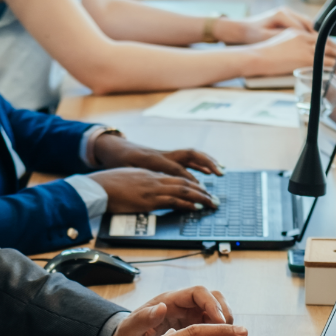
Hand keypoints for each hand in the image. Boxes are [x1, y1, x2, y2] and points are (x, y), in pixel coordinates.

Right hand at [89, 169, 218, 214]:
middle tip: (213, 199)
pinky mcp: (148, 201)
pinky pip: (172, 201)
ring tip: (211, 203)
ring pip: (182, 190)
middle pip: (183, 182)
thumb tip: (143, 194)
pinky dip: (186, 203)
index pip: (175, 178)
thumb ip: (138, 185)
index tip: (200, 190)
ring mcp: (151, 189)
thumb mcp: (126, 180)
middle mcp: (153, 179)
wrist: (97, 187)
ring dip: (199, 197)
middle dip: (201, 191)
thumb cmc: (106, 185)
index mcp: (148, 174)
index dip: (190, 184)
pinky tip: (195, 207)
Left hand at [92, 133, 223, 180]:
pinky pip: (186, 158)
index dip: (188, 178)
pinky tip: (209, 171)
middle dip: (206, 163)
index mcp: (152, 159)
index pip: (175, 168)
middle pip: (189, 155)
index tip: (200, 188)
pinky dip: (199, 163)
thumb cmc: (118, 162)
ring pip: (190, 154)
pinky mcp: (167, 156)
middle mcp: (162, 154)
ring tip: (221, 170)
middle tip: (219, 173)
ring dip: (207, 161)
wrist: (114, 148)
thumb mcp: (124, 171)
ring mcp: (166, 154)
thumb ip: (138, 178)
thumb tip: (151, 188)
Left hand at [110, 288, 233, 335]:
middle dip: (225, 322)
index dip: (212, 305)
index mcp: (170, 300)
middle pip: (217, 303)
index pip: (199, 293)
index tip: (219, 323)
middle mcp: (185, 307)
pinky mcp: (197, 334)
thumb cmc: (128, 334)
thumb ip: (144, 319)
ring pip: (220, 320)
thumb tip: (160, 308)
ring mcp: (193, 319)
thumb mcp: (131, 328)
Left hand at [217, 8, 314, 44]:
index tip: (319, 48)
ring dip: (314, 35)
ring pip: (306, 24)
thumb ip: (282, 38)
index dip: (311, 38)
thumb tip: (298, 42)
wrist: (242, 29)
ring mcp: (287, 13)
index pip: (302, 27)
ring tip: (323, 47)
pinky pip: (301, 25)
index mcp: (282, 14)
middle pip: (307, 23)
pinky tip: (312, 44)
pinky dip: (307, 34)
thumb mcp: (266, 37)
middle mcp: (286, 11)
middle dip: (317, 36)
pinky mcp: (286, 18)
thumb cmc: (252, 34)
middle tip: (327, 47)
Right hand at [239, 27, 335, 78]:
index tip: (334, 48)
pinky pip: (324, 61)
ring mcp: (304, 47)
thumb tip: (294, 57)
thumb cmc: (260, 55)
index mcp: (296, 32)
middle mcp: (303, 36)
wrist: (255, 57)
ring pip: (327, 51)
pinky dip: (334, 65)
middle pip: (325, 42)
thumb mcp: (278, 46)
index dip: (328, 43)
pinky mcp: (304, 57)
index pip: (317, 36)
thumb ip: (290, 48)